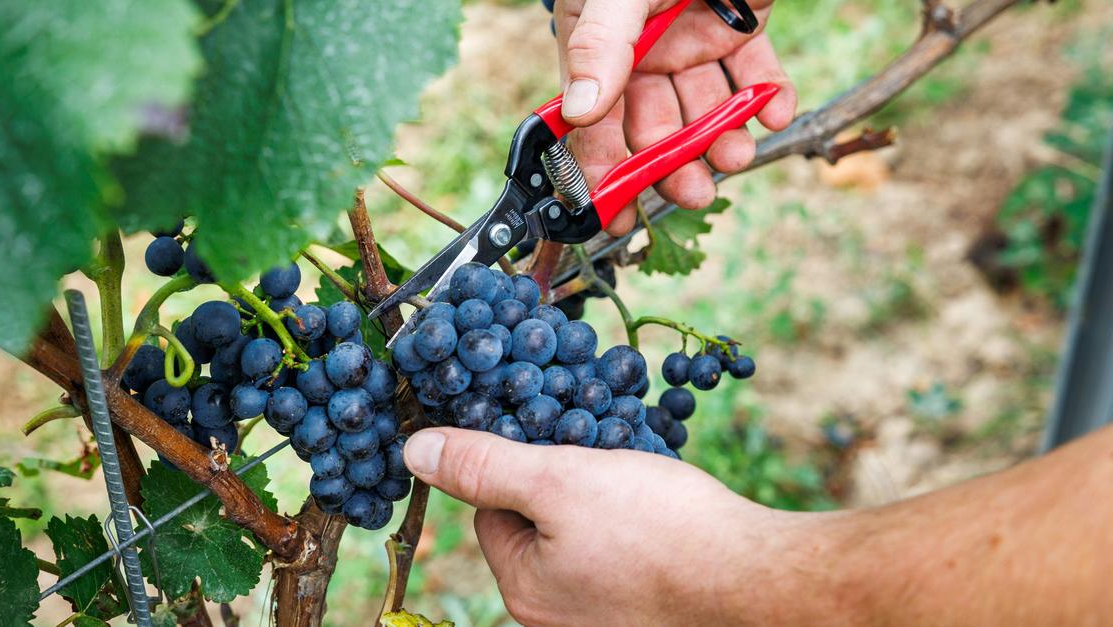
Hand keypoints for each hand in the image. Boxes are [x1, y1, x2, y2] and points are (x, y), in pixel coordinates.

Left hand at [402, 427, 836, 624]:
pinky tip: (662, 503)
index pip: (490, 511)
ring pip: (583, 535)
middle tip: (598, 449)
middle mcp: (557, 616)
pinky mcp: (649, 610)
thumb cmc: (659, 529)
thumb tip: (413, 450)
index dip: (517, 464)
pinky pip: (624, 553)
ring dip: (601, 495)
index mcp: (524, 589)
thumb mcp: (558, 479)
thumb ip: (484, 465)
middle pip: (536, 524)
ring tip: (636, 475)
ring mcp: (606, 617)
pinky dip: (636, 521)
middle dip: (562, 478)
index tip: (551, 435)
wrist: (760, 578)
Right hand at [552, 0, 796, 234]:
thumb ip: (600, 47)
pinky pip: (755, 74)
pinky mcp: (742, 27)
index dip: (601, 170)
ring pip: (706, 108)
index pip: (594, 122)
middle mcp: (645, 54)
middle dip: (673, 163)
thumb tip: (580, 112)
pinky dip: (768, 95)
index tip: (614, 214)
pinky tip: (775, 109)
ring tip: (737, 156)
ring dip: (722, 138)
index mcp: (601, 49)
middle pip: (655, 126)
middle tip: (693, 190)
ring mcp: (694, 41)